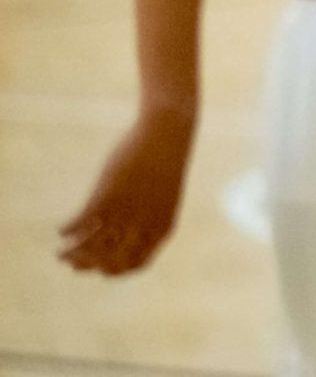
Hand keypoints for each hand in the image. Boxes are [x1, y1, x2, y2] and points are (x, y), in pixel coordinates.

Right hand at [59, 105, 193, 275]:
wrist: (166, 134)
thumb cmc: (165, 164)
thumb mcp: (162, 196)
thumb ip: (150, 218)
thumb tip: (129, 233)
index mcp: (161, 229)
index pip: (135, 265)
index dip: (115, 272)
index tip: (100, 270)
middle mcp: (142, 227)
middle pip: (107, 262)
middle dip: (86, 266)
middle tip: (72, 264)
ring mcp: (123, 214)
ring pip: (89, 247)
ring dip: (70, 254)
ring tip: (59, 252)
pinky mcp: (106, 197)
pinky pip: (80, 224)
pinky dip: (67, 231)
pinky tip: (61, 229)